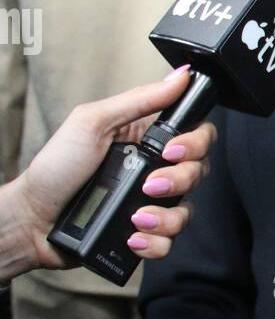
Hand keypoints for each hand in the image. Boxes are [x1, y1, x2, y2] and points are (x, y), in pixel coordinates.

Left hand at [14, 66, 215, 272]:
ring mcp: (149, 203)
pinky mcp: (143, 232)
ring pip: (186, 211)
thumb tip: (180, 76)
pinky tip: (132, 236)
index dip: (195, 143)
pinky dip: (155, 243)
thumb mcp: (93, 122)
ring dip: (167, 217)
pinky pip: (169, 242)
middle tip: (149, 185)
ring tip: (137, 217)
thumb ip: (140, 99)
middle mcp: (153, 169)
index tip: (171, 151)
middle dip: (179, 181)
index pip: (196, 133)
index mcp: (145, 138)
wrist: (33, 219)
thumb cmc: (56, 168)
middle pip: (198, 172)